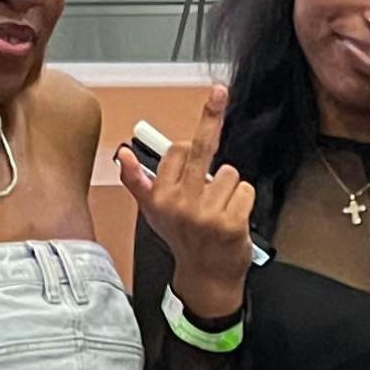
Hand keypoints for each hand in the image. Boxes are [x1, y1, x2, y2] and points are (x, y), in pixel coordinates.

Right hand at [120, 83, 254, 313]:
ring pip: (229, 174)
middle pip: (200, 147)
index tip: (204, 107)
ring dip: (229, 189)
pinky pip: (245, 191)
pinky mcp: (230, 224)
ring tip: (219, 210)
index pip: (177, 150)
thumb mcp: (152, 213)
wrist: (206, 278)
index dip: (188, 149)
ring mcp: (205, 215)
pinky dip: (244, 202)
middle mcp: (179, 205)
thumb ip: (137, 182)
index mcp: (159, 197)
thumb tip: (124, 154)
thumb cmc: (183, 240)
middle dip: (212, 113)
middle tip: (219, 91)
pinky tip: (233, 219)